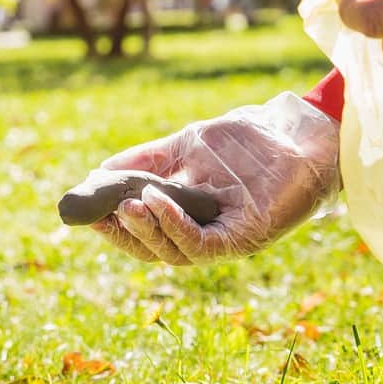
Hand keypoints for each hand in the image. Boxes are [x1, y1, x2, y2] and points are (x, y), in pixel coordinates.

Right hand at [90, 93, 339, 264]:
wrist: (297, 131)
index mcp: (188, 216)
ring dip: (146, 230)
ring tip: (126, 205)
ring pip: (174, 252)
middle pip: (153, 249)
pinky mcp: (245, 238)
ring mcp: (225, 238)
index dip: (113, 226)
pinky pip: (203, 244)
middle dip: (124, 233)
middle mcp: (204, 234)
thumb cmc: (247, 140)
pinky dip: (175, 226)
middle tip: (102, 210)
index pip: (143, 231)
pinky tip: (156, 202)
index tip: (85, 209)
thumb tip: (98, 172)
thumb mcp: (186, 146)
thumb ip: (146, 161)